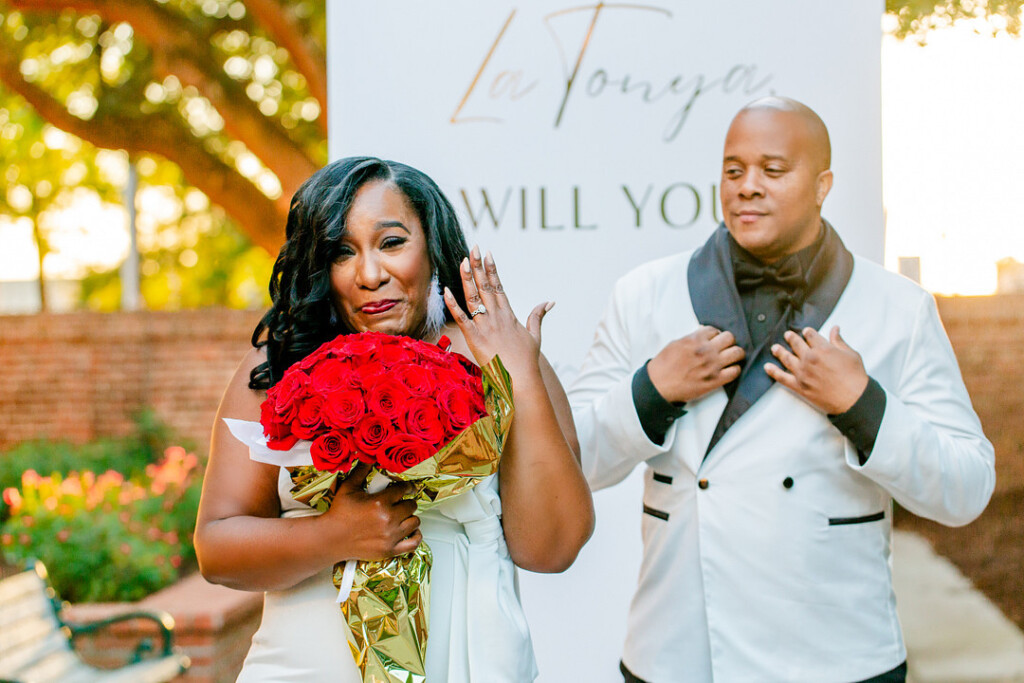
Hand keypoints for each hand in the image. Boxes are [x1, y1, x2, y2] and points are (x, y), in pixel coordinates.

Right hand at [322, 462, 421, 559]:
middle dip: (407, 502)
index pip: (403, 490)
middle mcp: (388, 519)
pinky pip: (413, 543)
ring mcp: (390, 536)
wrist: (330, 538)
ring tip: (403, 516)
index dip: (406, 487)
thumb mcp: (349, 488)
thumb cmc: (339, 513)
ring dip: (410, 517)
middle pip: (411, 506)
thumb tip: (368, 457)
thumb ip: (361, 471)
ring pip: (414, 522)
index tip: (407, 488)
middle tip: (400, 503)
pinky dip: (415, 536)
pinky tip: (411, 531)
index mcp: (380, 502)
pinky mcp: (389, 550)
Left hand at [443, 245, 550, 378]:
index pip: (499, 286)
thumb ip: (538, 316)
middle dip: (479, 266)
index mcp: (509, 315)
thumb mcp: (535, 335)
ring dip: (468, 278)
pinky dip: (453, 305)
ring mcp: (486, 327)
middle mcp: (497, 317)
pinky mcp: (475, 338)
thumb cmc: (527, 361)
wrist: (521, 380)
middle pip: (486, 286)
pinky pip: (462, 318)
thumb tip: (550, 302)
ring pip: (474, 297)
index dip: (492, 269)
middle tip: (474, 248)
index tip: (488, 254)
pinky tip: (446, 291)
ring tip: (463, 260)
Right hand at [647, 326, 744, 402]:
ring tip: (732, 356)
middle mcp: (706, 351)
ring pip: (737, 352)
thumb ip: (691, 338)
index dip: (715, 334)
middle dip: (728, 341)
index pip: (714, 330)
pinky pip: (735, 371)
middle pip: (729, 338)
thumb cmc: (664, 366)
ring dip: (736, 353)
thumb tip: (702, 334)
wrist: (659, 386)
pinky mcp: (715, 380)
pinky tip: (730, 370)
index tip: (714, 339)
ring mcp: (712, 366)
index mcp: (694, 340)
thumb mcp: (674, 344)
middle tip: (725, 346)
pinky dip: (734, 369)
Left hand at [765, 326, 868, 413]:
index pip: (811, 336)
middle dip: (791, 338)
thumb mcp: (851, 354)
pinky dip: (773, 372)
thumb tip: (835, 329)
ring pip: (787, 358)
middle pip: (796, 345)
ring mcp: (803, 373)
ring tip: (774, 348)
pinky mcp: (799, 386)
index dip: (807, 332)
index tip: (805, 331)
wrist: (853, 399)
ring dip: (779, 352)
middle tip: (787, 335)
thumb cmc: (855, 377)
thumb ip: (839, 341)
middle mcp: (810, 359)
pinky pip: (782, 377)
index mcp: (823, 349)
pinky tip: (767, 367)